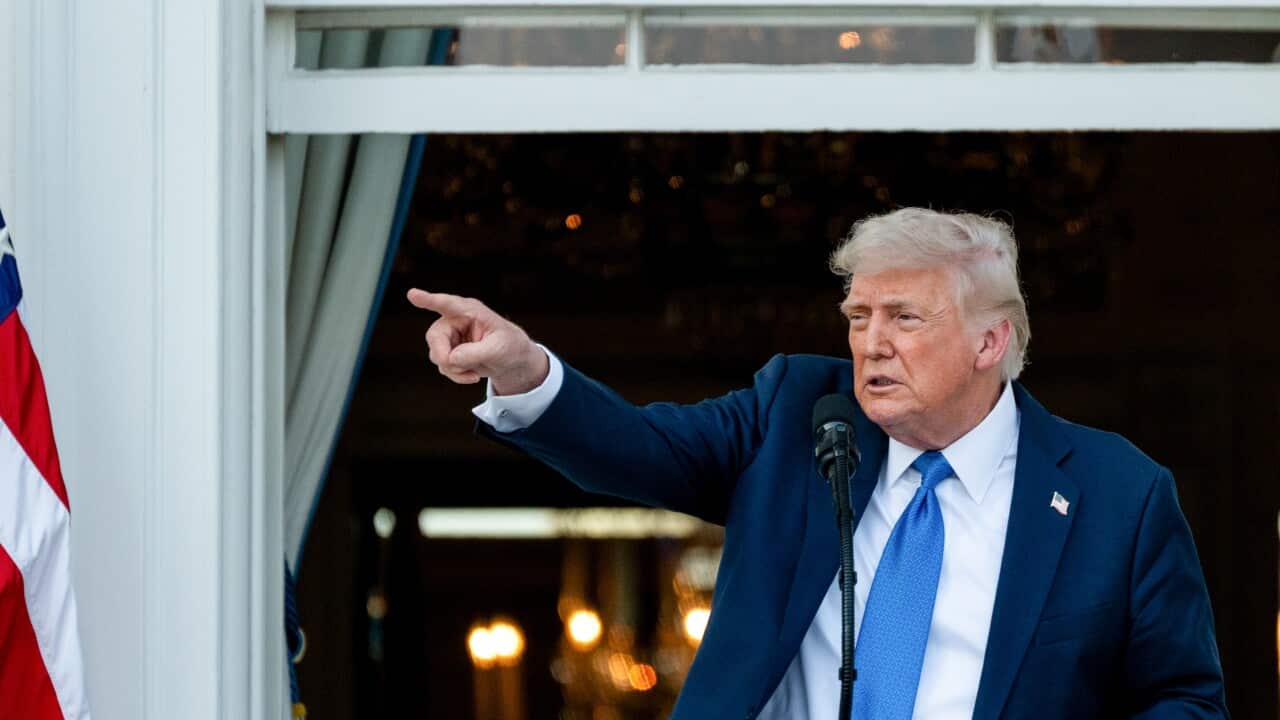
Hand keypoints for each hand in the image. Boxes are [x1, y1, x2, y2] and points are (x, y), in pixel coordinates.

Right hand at [406, 289, 548, 394]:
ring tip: (474, 373)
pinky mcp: (448, 350)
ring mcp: (449, 336)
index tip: (412, 294)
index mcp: (470, 310)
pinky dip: (456, 374)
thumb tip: (450, 359)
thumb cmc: (508, 345)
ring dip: (454, 369)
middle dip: (444, 356)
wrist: (511, 359)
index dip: (429, 300)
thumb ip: (475, 353)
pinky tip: (472, 375)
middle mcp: (455, 320)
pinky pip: (443, 366)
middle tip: (455, 366)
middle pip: (435, 336)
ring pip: (437, 355)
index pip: (448, 304)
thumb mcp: (498, 349)